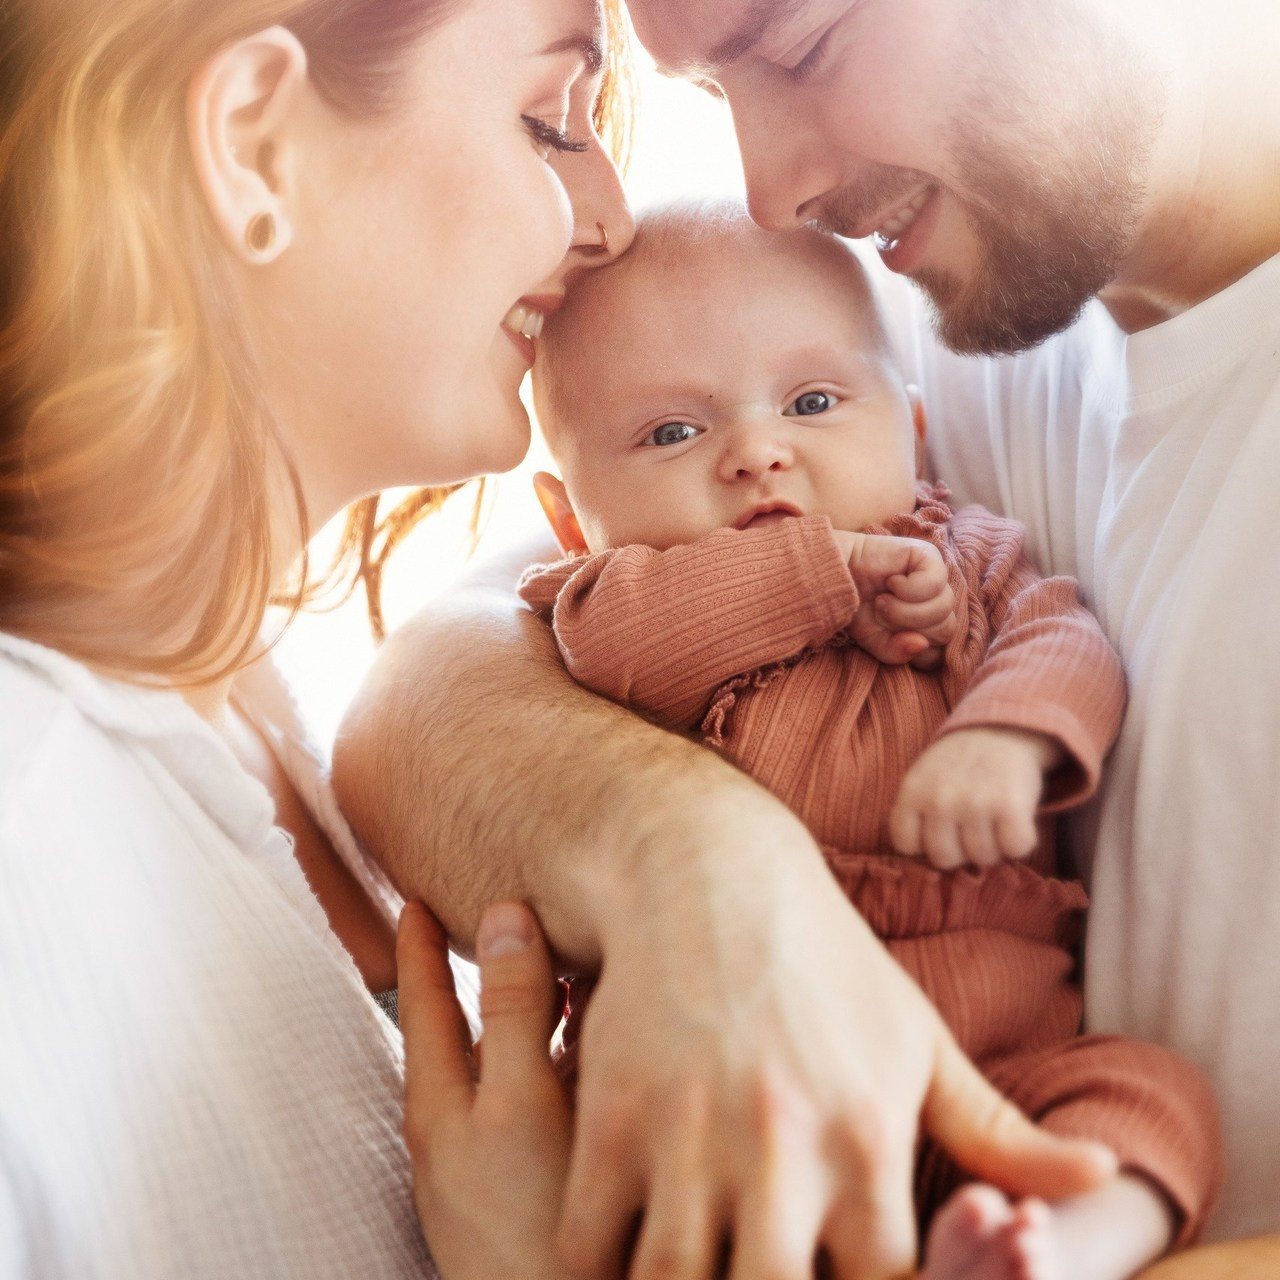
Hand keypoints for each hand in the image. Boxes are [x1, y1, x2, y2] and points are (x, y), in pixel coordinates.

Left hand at [398, 899, 571, 1279]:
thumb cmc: (535, 1225)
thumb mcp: (520, 1103)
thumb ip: (511, 1011)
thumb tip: (500, 915)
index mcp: (440, 1104)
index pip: (423, 999)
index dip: (420, 943)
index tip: (417, 896)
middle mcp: (461, 1131)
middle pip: (468, 1028)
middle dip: (482, 972)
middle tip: (504, 919)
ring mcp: (496, 1165)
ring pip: (511, 1064)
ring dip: (532, 1014)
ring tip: (566, 972)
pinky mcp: (533, 1190)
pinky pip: (541, 1099)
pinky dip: (560, 1060)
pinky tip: (596, 1057)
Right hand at [554, 807, 1115, 1279]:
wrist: (707, 871)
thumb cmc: (824, 961)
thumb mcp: (917, 1037)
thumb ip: (1002, 1130)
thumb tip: (1107, 1177)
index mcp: (868, 1133)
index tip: (830, 1275)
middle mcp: (784, 1143)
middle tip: (755, 1278)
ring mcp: (690, 1132)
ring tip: (696, 1270)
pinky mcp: (612, 1115)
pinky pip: (587, 1243)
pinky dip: (597, 1264)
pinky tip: (618, 1249)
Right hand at [833, 531, 956, 668]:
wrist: (834, 575)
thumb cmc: (856, 608)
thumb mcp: (874, 642)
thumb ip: (898, 653)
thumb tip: (922, 643)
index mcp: (929, 624)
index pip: (943, 649)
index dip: (918, 652)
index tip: (892, 639)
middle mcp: (937, 601)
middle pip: (946, 630)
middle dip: (909, 628)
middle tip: (881, 613)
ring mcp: (937, 578)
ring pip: (942, 608)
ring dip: (905, 610)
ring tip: (882, 600)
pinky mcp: (929, 556)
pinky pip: (936, 583)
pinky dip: (909, 589)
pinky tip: (892, 582)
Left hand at [889, 727, 1062, 867]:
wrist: (1001, 729)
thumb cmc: (959, 765)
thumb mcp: (923, 778)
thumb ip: (916, 815)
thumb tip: (925, 864)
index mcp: (912, 792)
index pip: (906, 845)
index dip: (925, 843)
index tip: (939, 827)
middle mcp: (939, 799)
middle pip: (945, 859)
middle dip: (960, 849)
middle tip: (970, 826)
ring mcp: (974, 803)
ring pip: (983, 858)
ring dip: (993, 845)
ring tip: (992, 818)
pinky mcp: (1009, 806)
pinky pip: (1016, 849)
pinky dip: (1020, 841)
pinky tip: (1014, 820)